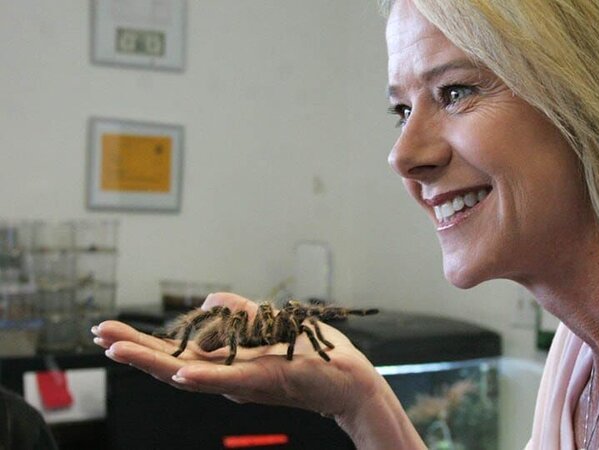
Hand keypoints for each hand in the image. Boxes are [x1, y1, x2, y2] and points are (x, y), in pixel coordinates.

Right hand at [92, 292, 381, 417]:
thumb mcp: (266, 324)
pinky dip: (204, 378)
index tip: (108, 330)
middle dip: (134, 350)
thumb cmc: (307, 353)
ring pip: (191, 374)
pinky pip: (230, 381)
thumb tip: (209, 298)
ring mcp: (242, 382)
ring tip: (118, 351)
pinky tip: (180, 374)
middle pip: (172, 364)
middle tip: (99, 334)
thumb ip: (236, 310)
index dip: (142, 344)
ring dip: (153, 363)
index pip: (176, 354)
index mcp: (224, 364)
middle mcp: (226, 377)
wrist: (347, 378)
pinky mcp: (264, 381)